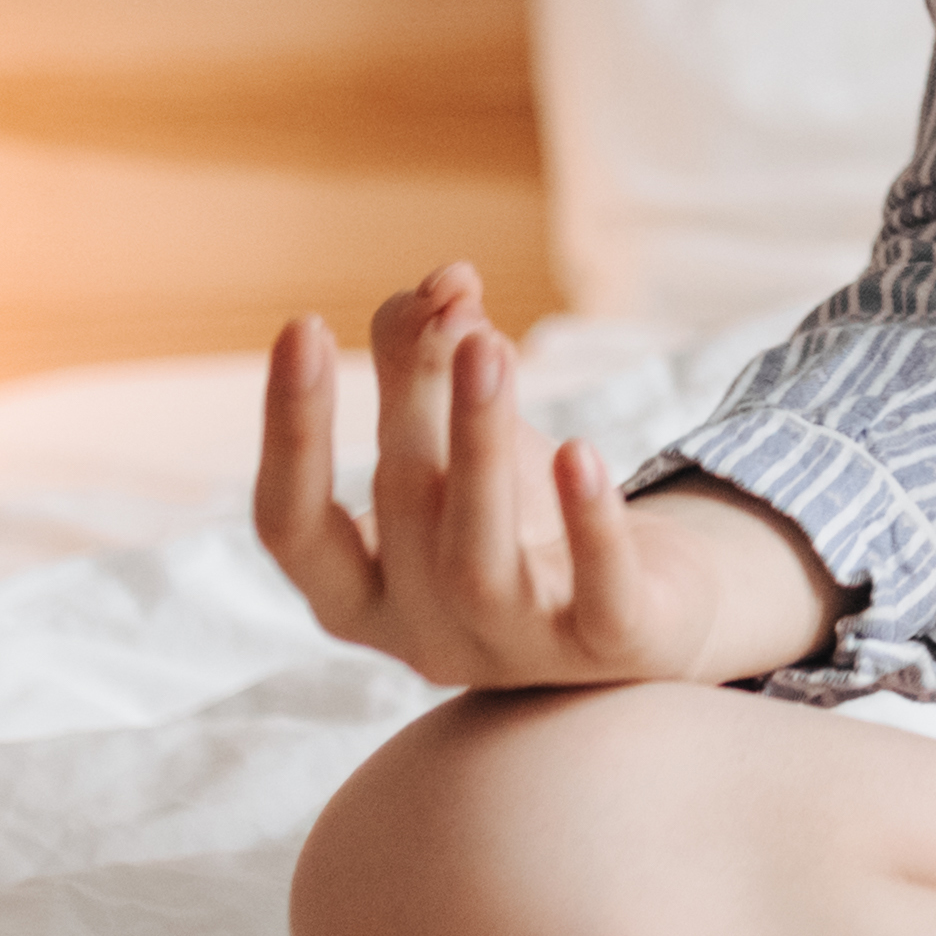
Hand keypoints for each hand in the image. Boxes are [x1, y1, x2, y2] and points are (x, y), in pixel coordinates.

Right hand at [250, 261, 830, 691]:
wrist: (647, 611)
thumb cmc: (522, 516)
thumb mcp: (460, 440)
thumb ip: (427, 358)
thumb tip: (442, 284)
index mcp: (356, 594)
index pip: (288, 526)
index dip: (290, 430)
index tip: (303, 324)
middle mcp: (422, 636)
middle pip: (404, 507)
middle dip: (420, 394)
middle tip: (449, 307)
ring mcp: (513, 651)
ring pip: (478, 562)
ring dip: (479, 446)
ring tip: (490, 346)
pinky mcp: (608, 649)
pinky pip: (598, 599)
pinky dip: (589, 527)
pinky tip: (582, 451)